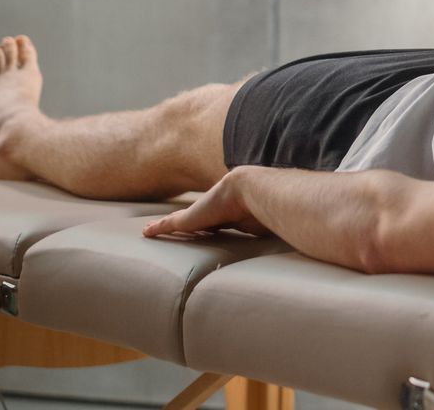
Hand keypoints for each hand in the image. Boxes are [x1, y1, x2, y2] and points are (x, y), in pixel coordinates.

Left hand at [142, 169, 268, 238]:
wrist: (252, 191)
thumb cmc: (265, 210)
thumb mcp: (267, 225)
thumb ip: (270, 231)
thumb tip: (288, 242)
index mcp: (234, 215)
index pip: (221, 221)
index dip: (214, 224)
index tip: (213, 228)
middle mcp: (215, 213)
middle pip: (198, 219)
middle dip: (188, 222)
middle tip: (180, 226)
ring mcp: (201, 215)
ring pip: (179, 220)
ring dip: (167, 224)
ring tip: (154, 229)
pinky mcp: (188, 220)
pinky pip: (168, 225)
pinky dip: (157, 228)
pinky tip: (145, 233)